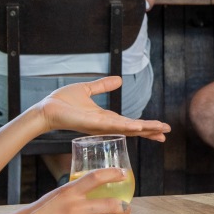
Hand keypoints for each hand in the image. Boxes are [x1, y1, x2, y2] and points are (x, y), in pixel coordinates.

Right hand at [7, 168, 133, 213]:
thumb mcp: (55, 196)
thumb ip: (73, 194)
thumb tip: (91, 191)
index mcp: (69, 192)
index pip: (95, 177)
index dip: (113, 174)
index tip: (123, 174)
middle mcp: (74, 207)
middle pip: (110, 204)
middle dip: (124, 208)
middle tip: (126, 211)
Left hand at [34, 77, 170, 141]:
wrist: (47, 109)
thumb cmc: (63, 102)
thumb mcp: (87, 90)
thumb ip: (103, 86)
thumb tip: (119, 80)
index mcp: (105, 118)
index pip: (130, 123)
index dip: (146, 126)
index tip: (160, 128)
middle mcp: (106, 125)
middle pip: (133, 130)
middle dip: (150, 131)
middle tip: (166, 133)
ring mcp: (101, 126)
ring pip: (128, 129)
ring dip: (144, 130)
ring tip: (161, 131)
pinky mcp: (93, 124)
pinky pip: (113, 126)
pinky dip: (127, 126)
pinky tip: (139, 127)